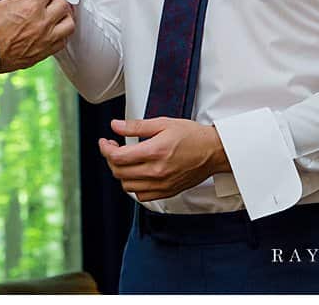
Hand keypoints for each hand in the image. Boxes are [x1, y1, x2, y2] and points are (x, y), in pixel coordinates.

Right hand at [0, 0, 74, 73]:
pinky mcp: (44, 52)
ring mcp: (45, 39)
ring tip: (57, 15)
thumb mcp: (3, 5)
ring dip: (64, 17)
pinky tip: (54, 31)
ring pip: (69, 24)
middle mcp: (42, 23)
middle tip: (50, 0)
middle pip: (63, 4)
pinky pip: (63, 42)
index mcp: (31, 7)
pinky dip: (61, 34)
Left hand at [98, 117, 230, 201]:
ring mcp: (161, 184)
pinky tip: (136, 173)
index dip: (105, 148)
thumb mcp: (163, 123)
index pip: (118, 157)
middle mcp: (156, 171)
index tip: (105, 141)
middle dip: (110, 159)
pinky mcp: (166, 192)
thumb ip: (136, 126)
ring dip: (120, 173)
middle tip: (112, 147)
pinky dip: (133, 186)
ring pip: (127, 186)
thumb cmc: (192, 136)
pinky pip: (141, 195)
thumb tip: (115, 126)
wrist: (213, 152)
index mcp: (155, 151)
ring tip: (123, 160)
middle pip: (119, 172)